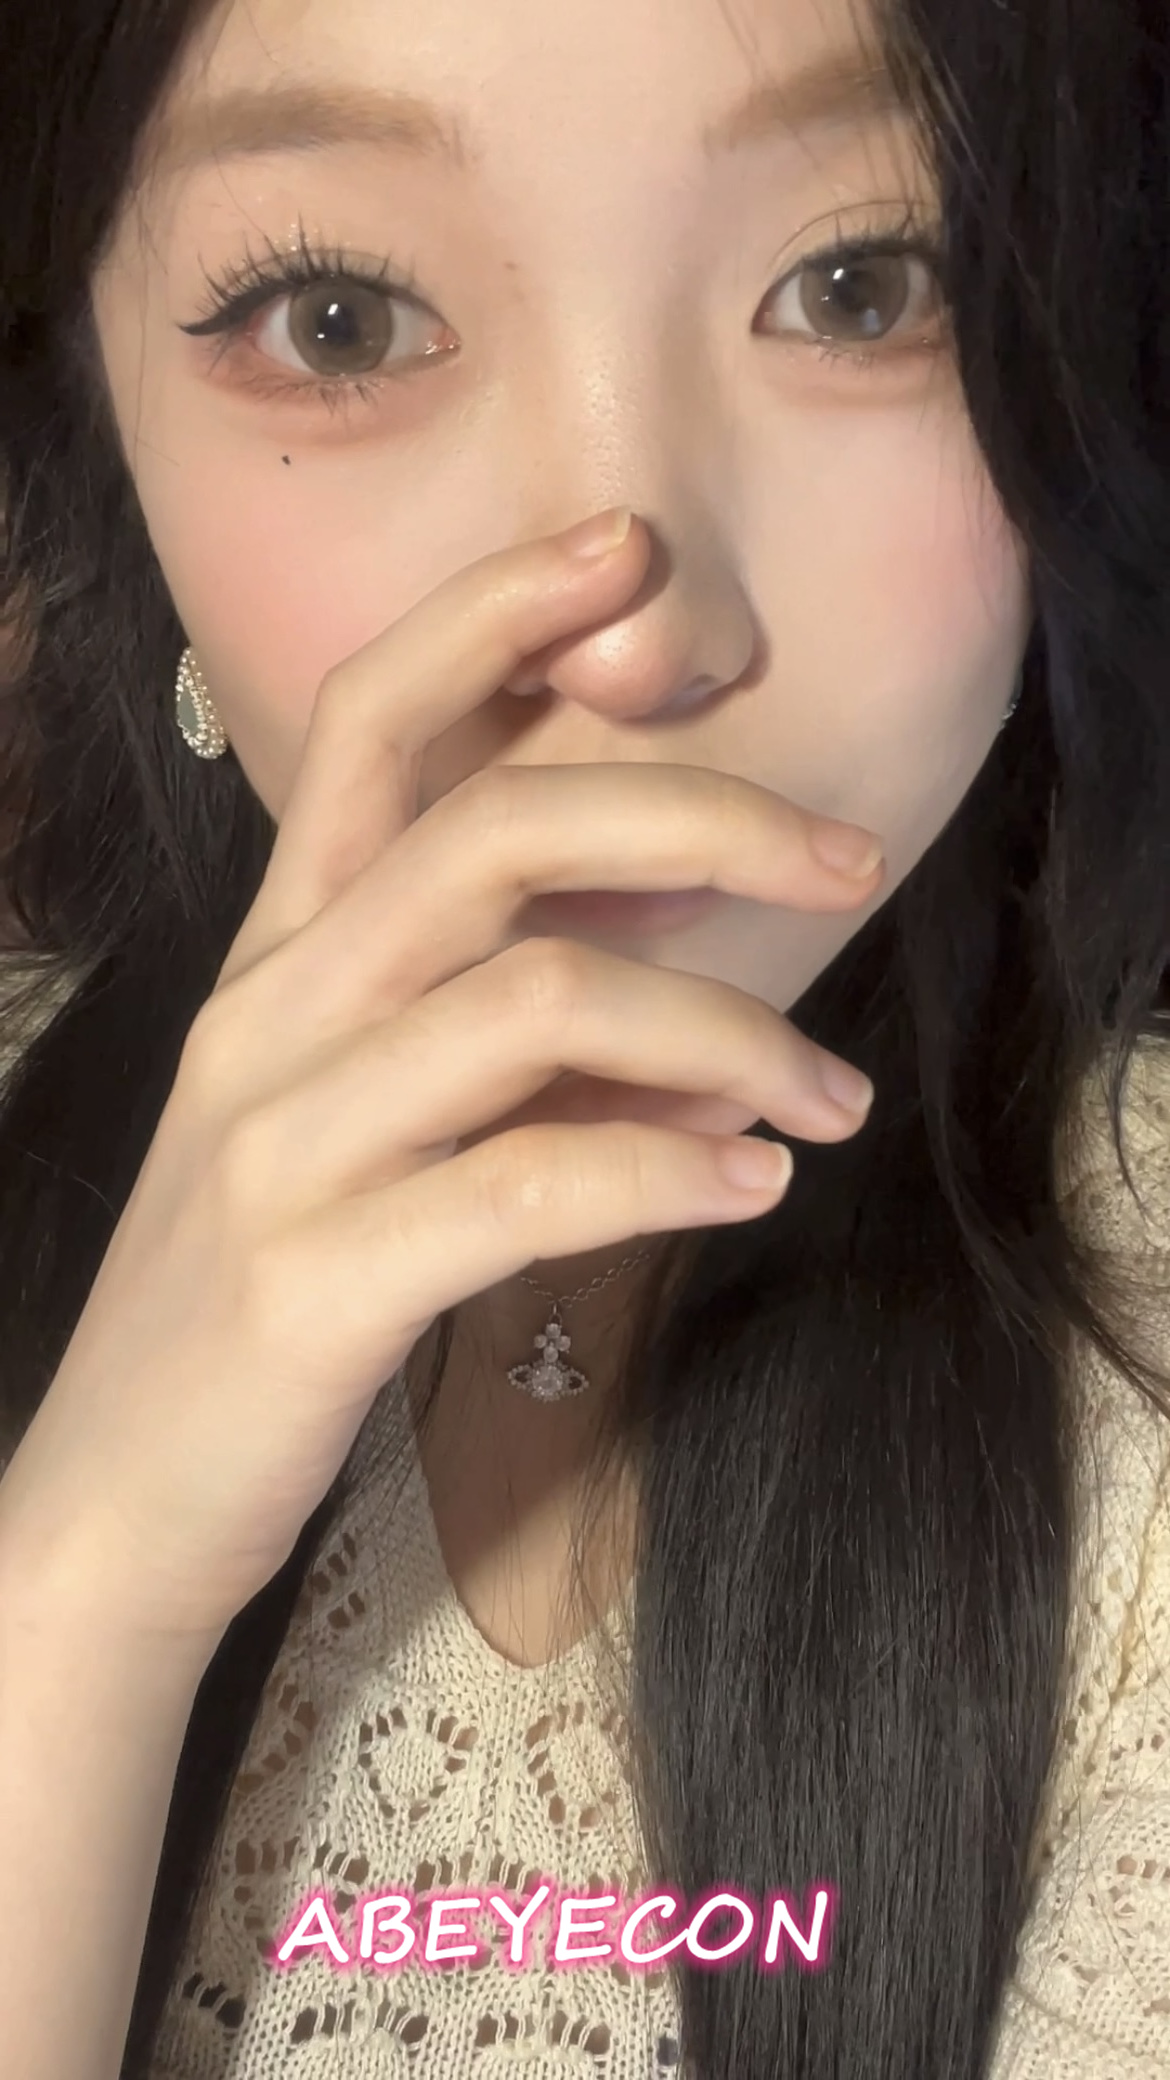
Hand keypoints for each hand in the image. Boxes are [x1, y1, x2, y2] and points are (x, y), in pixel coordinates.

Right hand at [0, 509, 881, 1649]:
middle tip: (847, 862)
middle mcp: (267, 1018)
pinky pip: (526, 1184)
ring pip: (538, 1002)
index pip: (366, 725)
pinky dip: (666, 1171)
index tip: (631, 556)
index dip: (492, 615)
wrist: (114, 1501)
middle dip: (696, 813)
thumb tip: (655, 928)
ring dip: (730, 1038)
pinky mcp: (313, 1283)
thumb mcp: (337, 1114)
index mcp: (275, 960)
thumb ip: (458, 1005)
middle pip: (493, 833)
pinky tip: (751, 1187)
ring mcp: (280, 1147)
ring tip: (830, 1102)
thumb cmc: (254, 1293)